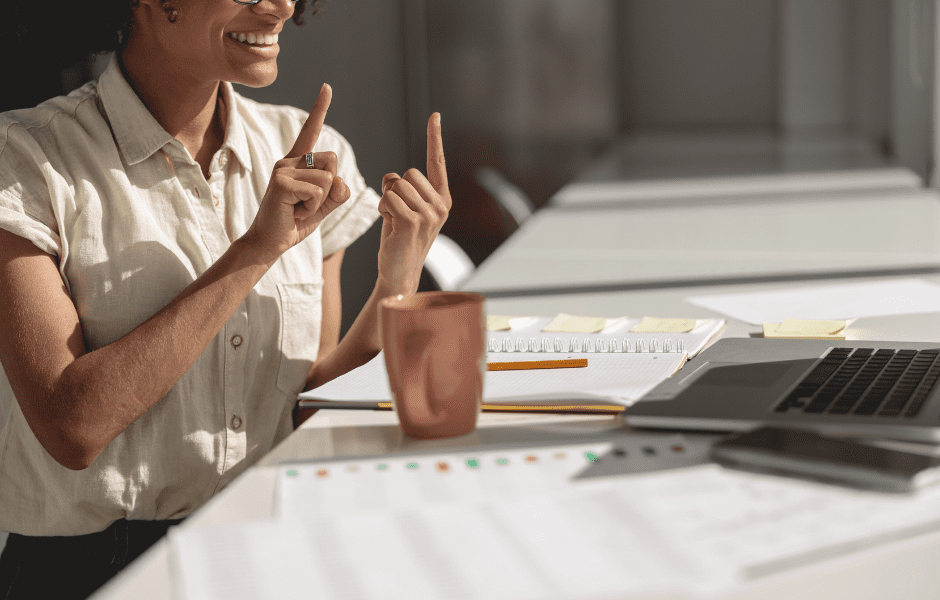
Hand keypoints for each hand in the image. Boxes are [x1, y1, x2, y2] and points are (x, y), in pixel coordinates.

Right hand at [243, 84, 350, 263]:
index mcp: (298, 162)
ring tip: (298, 208)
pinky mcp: (280, 181)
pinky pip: (317, 191)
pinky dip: (312, 208)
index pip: (310, 130)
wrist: (269, 243)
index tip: (327, 87)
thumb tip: (340, 182)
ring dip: (320, 201)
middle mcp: (288, 160)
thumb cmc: (294, 222)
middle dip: (330, 187)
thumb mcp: (322, 206)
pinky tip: (294, 212)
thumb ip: (336, 193)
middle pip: (333, 161)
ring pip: (327, 179)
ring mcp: (283, 168)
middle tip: (306, 203)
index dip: (319, 108)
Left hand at [376, 113, 451, 296]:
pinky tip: (390, 226)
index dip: (434, 138)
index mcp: (442, 199)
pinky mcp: (413, 222)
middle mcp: (441, 205)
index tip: (434, 115)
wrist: (399, 273)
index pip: (437, 162)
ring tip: (394, 222)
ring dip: (387, 201)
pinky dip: (383, 209)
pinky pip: (389, 198)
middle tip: (397, 214)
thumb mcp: (405, 210)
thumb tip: (392, 177)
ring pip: (396, 185)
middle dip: (395, 189)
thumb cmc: (399, 240)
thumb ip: (404, 189)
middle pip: (407, 173)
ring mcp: (429, 214)